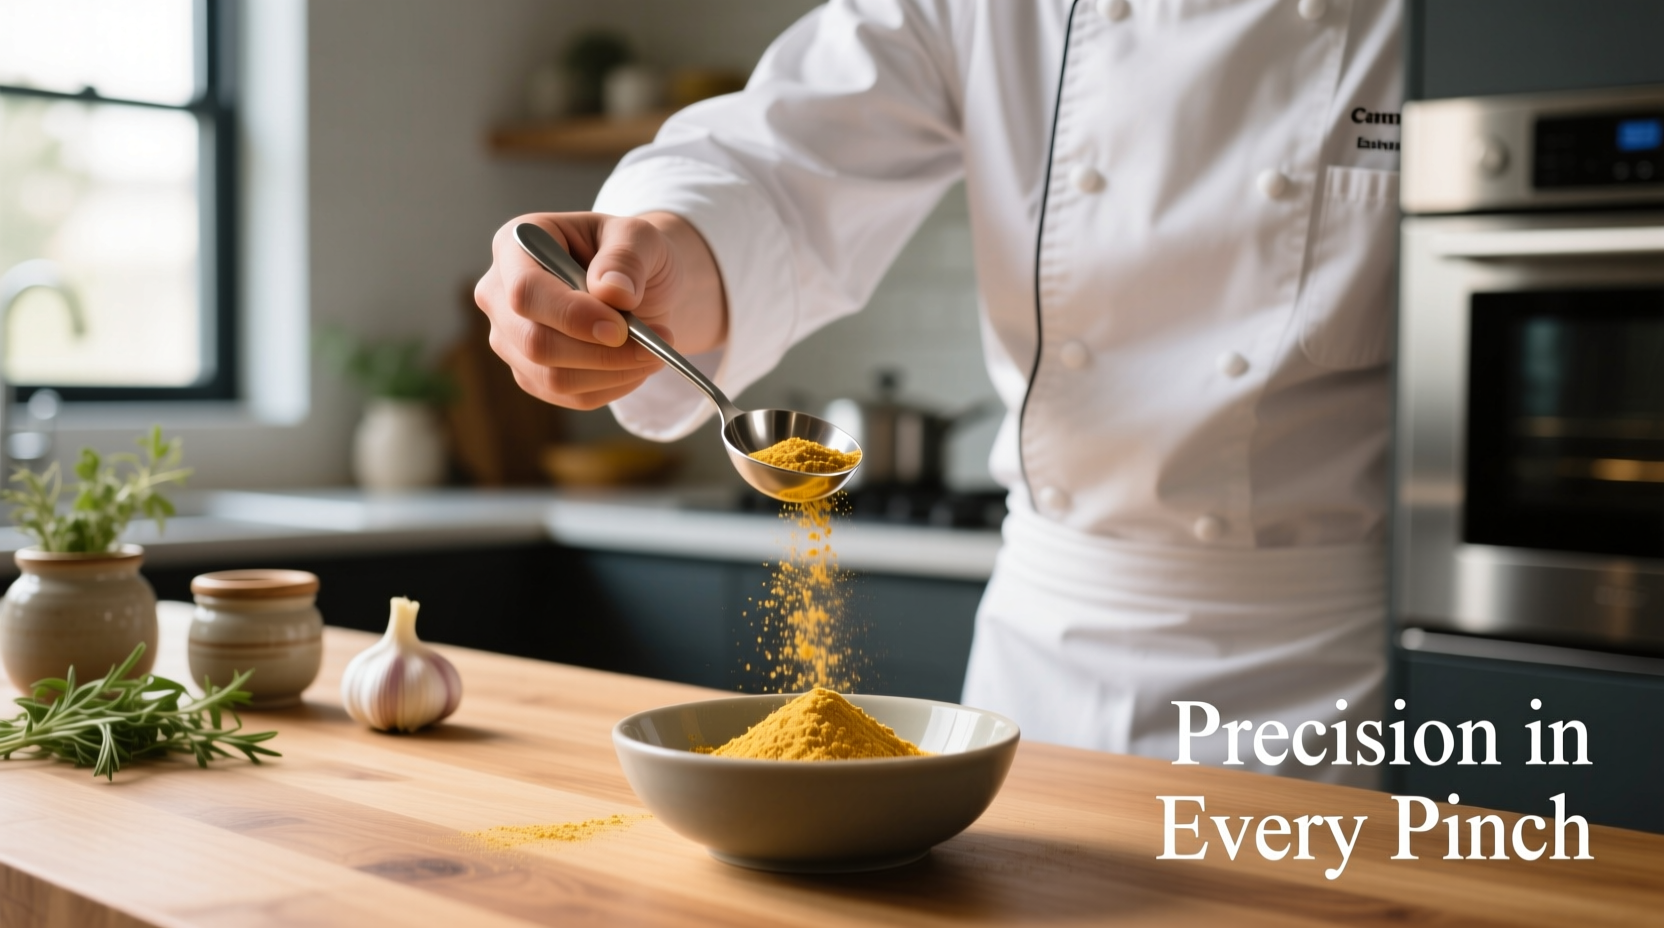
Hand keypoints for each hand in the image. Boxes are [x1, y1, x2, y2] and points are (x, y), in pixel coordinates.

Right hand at [474, 211, 726, 409]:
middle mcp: (500, 294)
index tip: (620, 328)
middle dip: (600, 352)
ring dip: (613, 372)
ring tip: (654, 352)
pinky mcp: (530, 373)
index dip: (572, 315)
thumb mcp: (640, 236)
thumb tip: (613, 292)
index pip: (526, 291)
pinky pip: (569, 396)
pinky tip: (636, 365)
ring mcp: (510, 338)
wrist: (637, 284)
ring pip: (552, 377)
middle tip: (652, 347)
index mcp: (516, 244)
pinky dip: (612, 386)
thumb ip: (627, 256)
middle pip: (534, 342)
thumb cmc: (631, 252)